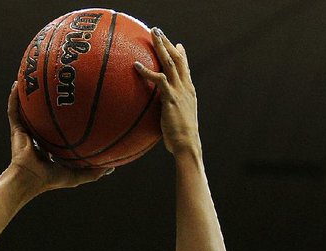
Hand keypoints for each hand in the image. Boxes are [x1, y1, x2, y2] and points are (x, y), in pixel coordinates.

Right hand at [7, 84, 112, 191]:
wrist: (29, 180)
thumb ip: (93, 172)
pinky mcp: (16, 129)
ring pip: (26, 108)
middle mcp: (37, 136)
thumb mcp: (76, 175)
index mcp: (49, 145)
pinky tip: (16, 83)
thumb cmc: (51, 180)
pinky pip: (13, 109)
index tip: (73, 104)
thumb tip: (112, 167)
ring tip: (31, 75)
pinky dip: (14, 97)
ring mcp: (25, 132)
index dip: (64, 117)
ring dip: (28, 93)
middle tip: (56, 84)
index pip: (56, 128)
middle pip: (43, 114)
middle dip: (47, 100)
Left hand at [134, 29, 199, 156]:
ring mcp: (179, 91)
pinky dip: (146, 71)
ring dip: (160, 46)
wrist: (187, 145)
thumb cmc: (180, 139)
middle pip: (177, 59)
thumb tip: (164, 116)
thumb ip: (172, 112)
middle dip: (168, 43)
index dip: (182, 55)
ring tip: (152, 34)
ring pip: (170, 62)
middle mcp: (186, 88)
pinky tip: (136, 65)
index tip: (178, 45)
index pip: (185, 68)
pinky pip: (158, 79)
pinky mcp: (171, 98)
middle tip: (158, 32)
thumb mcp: (178, 121)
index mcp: (189, 92)